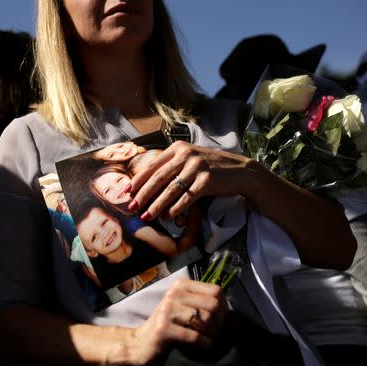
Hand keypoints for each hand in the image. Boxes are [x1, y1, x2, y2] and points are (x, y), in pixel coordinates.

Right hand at [122, 278, 226, 365]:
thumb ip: (207, 310)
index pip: (216, 291)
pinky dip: (204, 344)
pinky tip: (203, 347)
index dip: (224, 307)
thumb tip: (238, 322)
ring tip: (207, 340)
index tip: (221, 320)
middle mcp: (174, 294)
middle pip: (213, 305)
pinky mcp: (163, 328)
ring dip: (211, 335)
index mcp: (181, 285)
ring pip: (205, 320)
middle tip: (215, 333)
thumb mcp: (186, 312)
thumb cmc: (168, 327)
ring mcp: (167, 310)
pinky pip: (194, 336)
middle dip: (220, 323)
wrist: (140, 343)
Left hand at [126, 141, 256, 221]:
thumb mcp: (190, 159)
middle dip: (143, 194)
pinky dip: (176, 208)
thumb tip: (146, 183)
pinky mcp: (207, 180)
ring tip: (146, 216)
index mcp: (178, 148)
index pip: (153, 165)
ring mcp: (197, 166)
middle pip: (158, 178)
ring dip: (156, 205)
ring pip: (170, 189)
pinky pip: (187, 197)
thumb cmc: (211, 167)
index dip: (138, 180)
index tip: (126, 192)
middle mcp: (186, 154)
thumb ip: (171, 165)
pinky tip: (168, 217)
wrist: (240, 170)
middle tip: (132, 207)